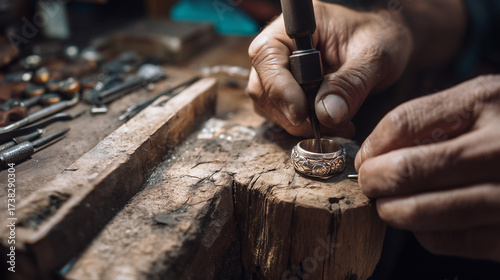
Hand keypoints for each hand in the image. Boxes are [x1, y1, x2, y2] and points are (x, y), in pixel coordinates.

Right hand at [248, 2, 411, 136]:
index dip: (279, 88)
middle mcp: (280, 47)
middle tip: (325, 126)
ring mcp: (280, 70)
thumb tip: (328, 114)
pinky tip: (329, 124)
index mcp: (296, 26)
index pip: (267, 56)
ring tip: (335, 125)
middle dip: (290, 113)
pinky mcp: (286, 91)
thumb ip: (351, 83)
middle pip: (262, 85)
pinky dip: (301, 126)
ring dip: (297, 124)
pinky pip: (280, 114)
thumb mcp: (375, 56)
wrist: (386, 47)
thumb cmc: (381, 39)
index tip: (302, 114)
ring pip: (268, 104)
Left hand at [355, 75, 499, 261]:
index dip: (372, 146)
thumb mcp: (480, 102)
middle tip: (369, 184)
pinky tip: (425, 222)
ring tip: (388, 205)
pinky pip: (451, 239)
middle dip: (374, 180)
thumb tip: (373, 154)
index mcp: (484, 101)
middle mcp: (499, 146)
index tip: (364, 159)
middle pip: (408, 169)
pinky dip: (425, 233)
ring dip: (393, 210)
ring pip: (424, 210)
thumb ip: (430, 120)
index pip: (402, 124)